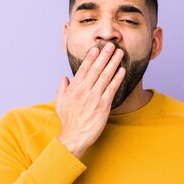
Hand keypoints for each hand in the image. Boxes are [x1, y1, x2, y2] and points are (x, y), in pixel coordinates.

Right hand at [56, 42, 125, 157]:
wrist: (74, 137)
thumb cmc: (68, 122)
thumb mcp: (60, 104)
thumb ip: (62, 89)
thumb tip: (64, 78)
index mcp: (74, 89)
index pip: (84, 69)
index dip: (91, 57)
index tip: (97, 48)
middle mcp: (84, 90)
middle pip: (96, 69)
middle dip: (104, 55)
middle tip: (111, 45)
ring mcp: (94, 97)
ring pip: (105, 76)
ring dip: (113, 63)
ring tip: (119, 53)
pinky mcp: (103, 106)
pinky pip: (112, 89)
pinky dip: (117, 78)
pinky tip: (122, 70)